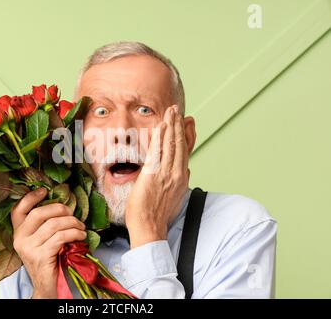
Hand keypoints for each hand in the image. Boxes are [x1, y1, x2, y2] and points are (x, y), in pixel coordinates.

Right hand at [11, 188, 86, 297]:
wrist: (48, 287)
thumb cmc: (50, 260)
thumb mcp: (43, 241)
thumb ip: (46, 225)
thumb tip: (63, 206)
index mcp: (18, 233)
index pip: (18, 209)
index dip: (31, 197)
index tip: (45, 190)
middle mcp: (20, 239)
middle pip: (39, 213)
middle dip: (60, 209)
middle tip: (73, 214)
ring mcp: (29, 248)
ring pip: (54, 225)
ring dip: (72, 223)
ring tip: (81, 228)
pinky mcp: (41, 256)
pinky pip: (61, 237)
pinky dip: (74, 233)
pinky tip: (81, 235)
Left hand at [125, 105, 189, 248]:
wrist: (150, 227)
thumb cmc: (159, 215)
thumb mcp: (176, 197)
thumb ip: (180, 182)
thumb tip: (185, 172)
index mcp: (182, 178)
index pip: (186, 151)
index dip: (187, 134)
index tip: (187, 122)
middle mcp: (177, 173)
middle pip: (180, 144)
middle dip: (178, 125)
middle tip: (177, 110)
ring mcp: (166, 173)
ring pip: (171, 144)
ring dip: (171, 126)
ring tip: (170, 112)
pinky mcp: (153, 174)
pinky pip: (158, 151)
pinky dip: (161, 137)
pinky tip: (162, 126)